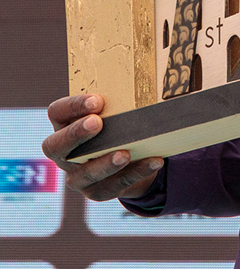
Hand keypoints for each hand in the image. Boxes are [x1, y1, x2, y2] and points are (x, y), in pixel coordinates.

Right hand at [42, 94, 162, 201]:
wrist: (130, 160)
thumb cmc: (118, 126)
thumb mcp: (114, 112)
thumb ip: (118, 101)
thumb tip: (145, 76)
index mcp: (64, 126)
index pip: (57, 112)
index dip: (73, 106)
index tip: (97, 100)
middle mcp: (64, 154)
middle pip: (56, 147)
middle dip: (76, 134)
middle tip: (97, 123)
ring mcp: (78, 176)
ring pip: (86, 173)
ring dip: (106, 163)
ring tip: (125, 153)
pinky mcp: (97, 192)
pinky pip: (115, 185)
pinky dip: (137, 172)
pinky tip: (154, 161)